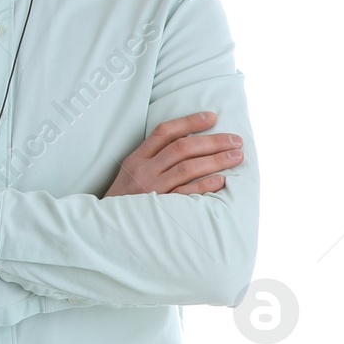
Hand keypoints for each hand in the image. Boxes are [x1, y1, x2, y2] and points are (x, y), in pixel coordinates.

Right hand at [103, 111, 243, 197]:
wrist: (106, 226)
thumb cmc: (124, 198)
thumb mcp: (130, 172)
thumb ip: (152, 157)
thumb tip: (189, 142)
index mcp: (137, 158)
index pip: (164, 132)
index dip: (189, 122)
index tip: (212, 117)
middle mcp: (144, 170)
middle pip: (182, 148)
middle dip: (212, 141)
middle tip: (236, 140)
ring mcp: (152, 189)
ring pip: (187, 168)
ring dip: (215, 160)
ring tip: (236, 156)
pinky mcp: (160, 208)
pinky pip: (186, 194)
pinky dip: (204, 185)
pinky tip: (221, 180)